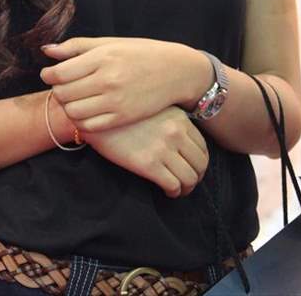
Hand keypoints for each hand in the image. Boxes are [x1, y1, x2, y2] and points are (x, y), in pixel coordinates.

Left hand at [40, 37, 209, 130]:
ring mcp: (115, 101)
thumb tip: (46, 50)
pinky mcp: (122, 118)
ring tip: (74, 99)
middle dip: (57, 91)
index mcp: (102, 57)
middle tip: (63, 87)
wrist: (177, 71)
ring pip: (73, 112)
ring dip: (68, 107)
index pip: (60, 73)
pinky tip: (86, 111)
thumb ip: (77, 46)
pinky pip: (90, 126)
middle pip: (63, 93)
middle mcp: (107, 80)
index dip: (49, 75)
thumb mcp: (110, 43)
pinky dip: (82, 120)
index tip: (50, 74)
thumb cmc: (142, 53)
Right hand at [85, 105, 208, 196]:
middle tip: (188, 182)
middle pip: (200, 164)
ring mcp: (163, 149)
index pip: (203, 146)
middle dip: (197, 177)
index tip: (193, 167)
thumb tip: (183, 140)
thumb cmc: (124, 112)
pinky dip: (174, 192)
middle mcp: (176, 133)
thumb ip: (171, 121)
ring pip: (190, 178)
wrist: (98, 116)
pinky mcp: (149, 164)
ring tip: (178, 189)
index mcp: (179, 119)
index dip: (200, 162)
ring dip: (187, 188)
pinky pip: (173, 185)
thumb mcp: (154, 108)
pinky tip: (167, 191)